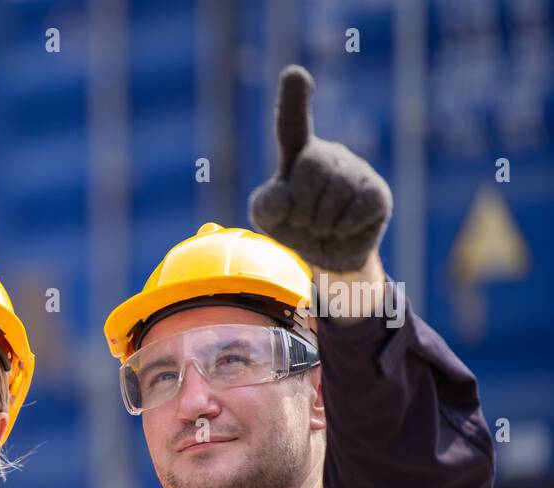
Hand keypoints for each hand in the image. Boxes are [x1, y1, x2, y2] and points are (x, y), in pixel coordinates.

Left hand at [249, 64, 391, 273]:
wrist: (326, 256)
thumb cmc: (293, 227)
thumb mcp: (268, 219)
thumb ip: (265, 205)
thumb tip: (283, 196)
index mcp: (298, 155)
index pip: (293, 125)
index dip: (294, 100)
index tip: (294, 74)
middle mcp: (329, 155)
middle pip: (311, 167)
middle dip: (301, 204)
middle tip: (302, 222)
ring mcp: (357, 171)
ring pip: (336, 191)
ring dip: (320, 222)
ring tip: (320, 228)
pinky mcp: (378, 194)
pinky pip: (358, 208)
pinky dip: (343, 227)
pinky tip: (342, 229)